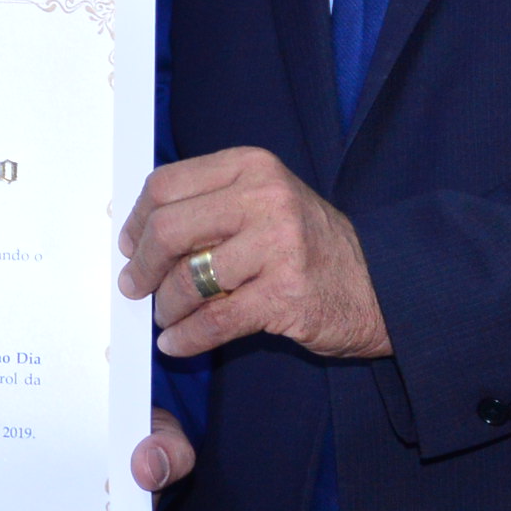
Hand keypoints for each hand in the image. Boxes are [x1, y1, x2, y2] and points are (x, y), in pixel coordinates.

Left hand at [121, 146, 389, 360]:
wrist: (381, 286)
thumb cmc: (310, 245)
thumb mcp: (265, 201)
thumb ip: (210, 206)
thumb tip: (138, 234)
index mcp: (252, 166)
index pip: (166, 184)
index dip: (136, 219)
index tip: (129, 244)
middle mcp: (265, 198)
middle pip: (169, 229)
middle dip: (142, 265)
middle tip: (135, 286)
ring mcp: (278, 246)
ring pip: (187, 279)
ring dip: (166, 306)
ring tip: (167, 316)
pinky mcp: (285, 295)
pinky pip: (214, 322)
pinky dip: (186, 337)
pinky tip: (176, 343)